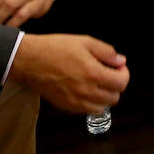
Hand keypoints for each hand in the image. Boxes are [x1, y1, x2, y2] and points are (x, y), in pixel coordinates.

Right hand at [10, 33, 129, 113]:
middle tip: (108, 73)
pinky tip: (85, 89)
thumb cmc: (55, 49)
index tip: (118, 67)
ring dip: (104, 96)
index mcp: (93, 73)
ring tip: (97, 82)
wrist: (30, 60)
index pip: (122, 83)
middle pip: (114, 97)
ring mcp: (76, 101)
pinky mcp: (66, 106)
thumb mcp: (85, 42)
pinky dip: (91, 103)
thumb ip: (107, 52)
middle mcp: (86, 91)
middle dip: (115, 85)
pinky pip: (87, 111)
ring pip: (102, 107)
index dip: (123, 73)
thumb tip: (120, 61)